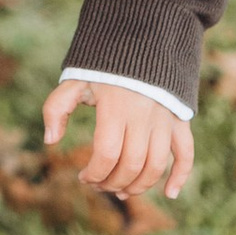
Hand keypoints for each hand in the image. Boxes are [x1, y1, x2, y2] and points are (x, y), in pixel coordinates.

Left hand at [44, 79, 193, 202]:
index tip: (83, 177)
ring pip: (156, 165)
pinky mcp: (180, 120)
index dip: (94, 173)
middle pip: (131, 165)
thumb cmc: (103, 65)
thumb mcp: (75, 80)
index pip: (107, 154)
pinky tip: (169, 194)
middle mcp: (143, 115)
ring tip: (121, 192)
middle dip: (112, 183)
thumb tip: (50, 142)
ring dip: (138, 186)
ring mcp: (165, 119)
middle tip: (99, 185)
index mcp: (115, 106)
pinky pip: (186, 153)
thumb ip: (56, 107)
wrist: (143, 40)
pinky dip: (180, 176)